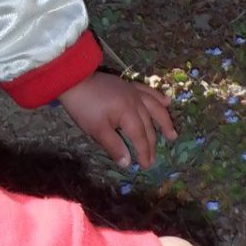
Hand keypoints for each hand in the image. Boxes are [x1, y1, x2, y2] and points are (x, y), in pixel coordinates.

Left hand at [57, 71, 176, 168]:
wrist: (73, 79)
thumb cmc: (84, 106)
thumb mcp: (97, 129)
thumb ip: (114, 146)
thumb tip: (128, 163)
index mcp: (128, 113)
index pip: (140, 137)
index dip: (144, 152)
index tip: (146, 166)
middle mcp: (136, 101)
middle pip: (148, 125)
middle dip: (152, 143)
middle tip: (153, 158)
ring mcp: (133, 91)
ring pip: (154, 107)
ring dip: (164, 121)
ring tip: (172, 134)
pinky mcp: (128, 85)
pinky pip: (148, 91)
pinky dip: (158, 97)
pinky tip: (167, 101)